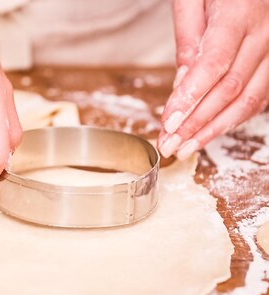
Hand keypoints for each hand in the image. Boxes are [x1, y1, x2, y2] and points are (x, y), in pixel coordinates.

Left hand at [159, 0, 268, 159]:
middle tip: (169, 144)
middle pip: (230, 88)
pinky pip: (260, 96)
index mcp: (240, 12)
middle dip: (196, 123)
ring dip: (214, 129)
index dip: (191, 98)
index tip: (168, 122)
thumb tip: (182, 81)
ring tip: (185, 147)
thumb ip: (187, 35)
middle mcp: (265, 32)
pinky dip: (234, 118)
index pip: (214, 64)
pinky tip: (210, 132)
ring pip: (249, 99)